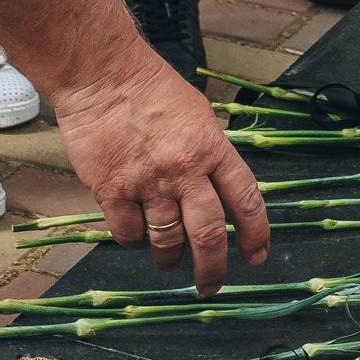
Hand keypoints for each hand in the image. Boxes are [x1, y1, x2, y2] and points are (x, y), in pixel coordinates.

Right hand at [53, 45, 270, 294]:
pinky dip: (134, 241)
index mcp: (212, 148)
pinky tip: (135, 233)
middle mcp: (185, 170)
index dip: (256, 234)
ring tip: (168, 262)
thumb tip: (220, 191)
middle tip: (211, 284)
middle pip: (209, 234)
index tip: (257, 256)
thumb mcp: (199, 116)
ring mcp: (148, 182)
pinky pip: (128, 233)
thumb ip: (210, 154)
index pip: (245, 200)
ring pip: (167, 241)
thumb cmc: (151, 90)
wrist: (103, 75)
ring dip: (169, 260)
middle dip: (213, 269)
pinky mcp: (112, 190)